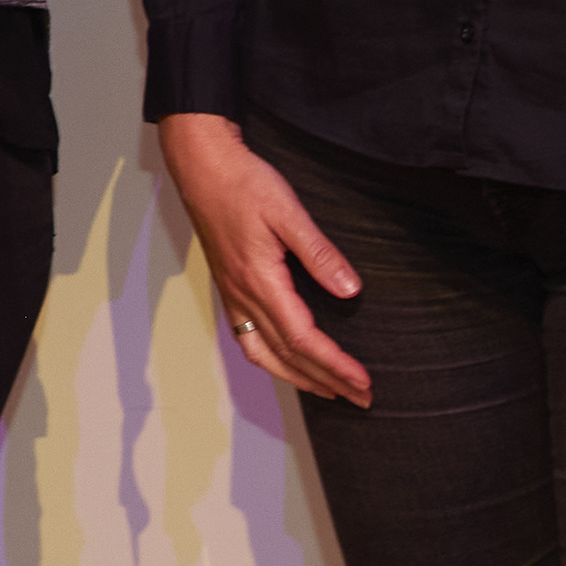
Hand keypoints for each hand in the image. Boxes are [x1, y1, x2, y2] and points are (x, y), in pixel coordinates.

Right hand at [158, 113, 371, 403]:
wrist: (202, 166)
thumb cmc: (243, 183)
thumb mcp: (287, 211)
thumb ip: (319, 253)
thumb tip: (349, 290)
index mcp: (259, 281)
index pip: (302, 339)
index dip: (334, 365)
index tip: (363, 381)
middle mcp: (243, 295)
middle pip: (286, 355)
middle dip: (325, 382)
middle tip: (360, 399)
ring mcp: (232, 293)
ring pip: (263, 354)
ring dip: (297, 378)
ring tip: (327, 390)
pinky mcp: (228, 286)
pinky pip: (247, 338)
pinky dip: (271, 359)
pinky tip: (286, 359)